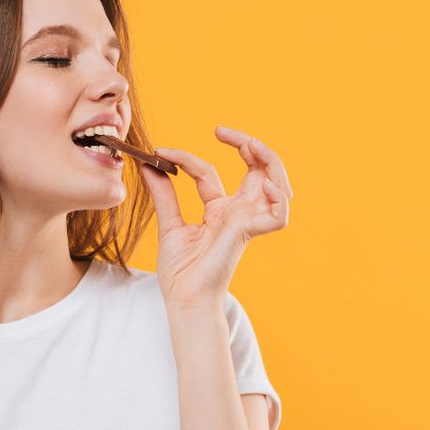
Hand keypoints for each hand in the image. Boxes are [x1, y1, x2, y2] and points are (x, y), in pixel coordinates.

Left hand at [139, 126, 292, 310]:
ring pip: (277, 183)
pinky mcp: (249, 233)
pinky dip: (278, 197)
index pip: (208, 172)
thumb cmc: (180, 272)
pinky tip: (265, 184)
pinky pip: (279, 213)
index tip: (160, 151)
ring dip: (270, 160)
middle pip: (258, 169)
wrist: (182, 298)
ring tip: (250, 145)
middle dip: (249, 144)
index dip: (186, 159)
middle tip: (223, 131)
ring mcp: (246, 221)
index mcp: (219, 211)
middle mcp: (237, 213)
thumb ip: (164, 194)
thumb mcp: (170, 224)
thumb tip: (150, 165)